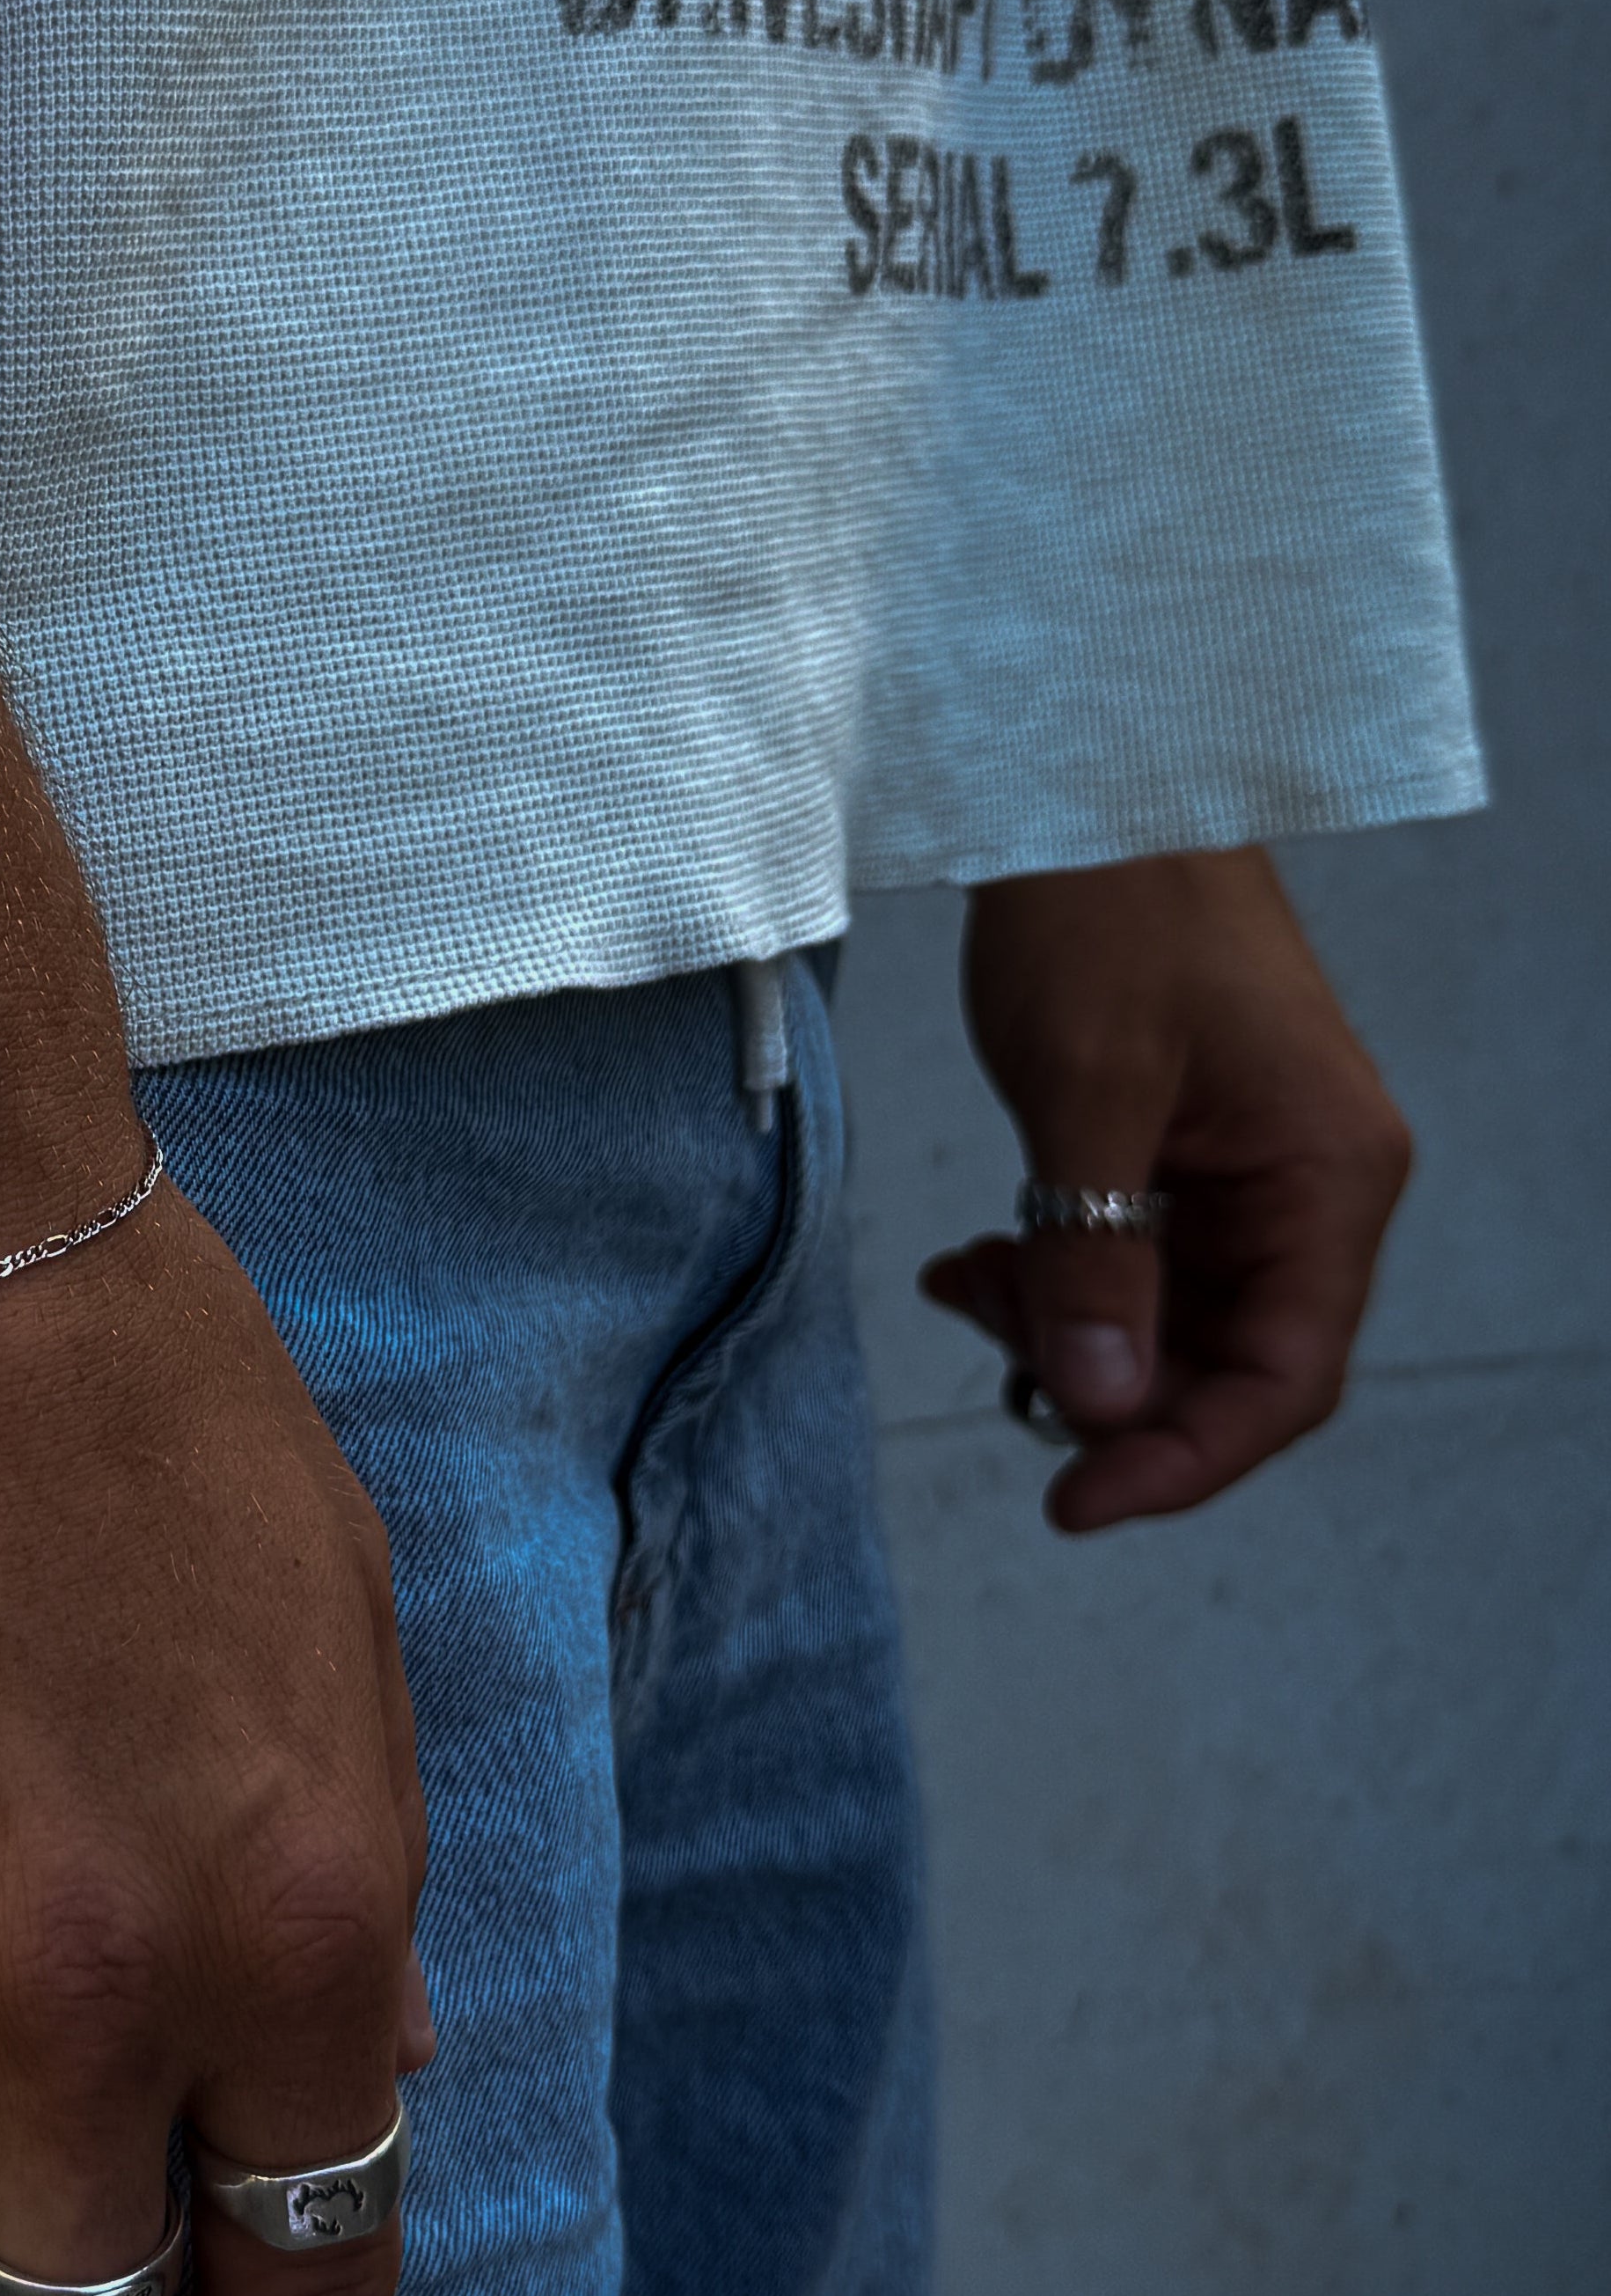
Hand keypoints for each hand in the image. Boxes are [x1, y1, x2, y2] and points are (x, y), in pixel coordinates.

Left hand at [920, 849, 1411, 1532]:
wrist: (1084, 791)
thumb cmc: (1109, 912)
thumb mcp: (1086, 1092)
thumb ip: (1092, 1257)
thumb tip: (1098, 1405)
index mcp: (1328, 1179)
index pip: (1285, 1378)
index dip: (1184, 1459)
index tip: (1075, 1504)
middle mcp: (1306, 1190)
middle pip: (1224, 1362)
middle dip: (1105, 1385)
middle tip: (991, 1354)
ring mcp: (1243, 1174)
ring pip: (1163, 1319)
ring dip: (1064, 1330)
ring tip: (968, 1287)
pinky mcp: (1178, 1154)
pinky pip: (1127, 1260)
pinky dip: (1051, 1275)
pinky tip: (973, 1263)